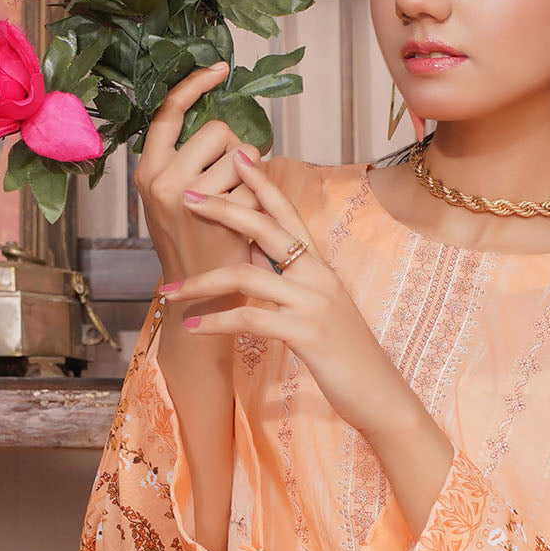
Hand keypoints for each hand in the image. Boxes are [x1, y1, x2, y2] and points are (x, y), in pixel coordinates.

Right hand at [133, 62, 261, 283]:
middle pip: (217, 129)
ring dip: (252, 174)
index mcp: (147, 169)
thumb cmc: (191, 240)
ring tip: (238, 203)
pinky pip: (255, 184)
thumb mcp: (172, 196)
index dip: (195, 84)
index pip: (170, 111)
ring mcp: (189, 197)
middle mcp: (161, 179)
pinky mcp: (218, 215)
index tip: (221, 68)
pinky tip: (246, 220)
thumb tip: (223, 122)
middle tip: (232, 179)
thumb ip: (186, 160)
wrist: (196, 293)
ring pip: (243, 154)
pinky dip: (260, 198)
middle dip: (236, 148)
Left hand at [163, 149, 425, 441]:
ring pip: (248, 275)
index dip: (263, 184)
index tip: (237, 157)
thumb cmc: (346, 354)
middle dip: (225, 209)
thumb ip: (292, 281)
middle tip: (188, 197)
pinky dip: (218, 322)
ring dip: (203, 282)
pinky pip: (252, 319)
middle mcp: (318, 276)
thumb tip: (256, 257)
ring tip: (170, 290)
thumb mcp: (319, 308)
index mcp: (320, 267)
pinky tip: (195, 328)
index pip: (289, 214)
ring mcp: (313, 303)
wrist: (379, 393)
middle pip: (267, 228)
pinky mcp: (307, 334)